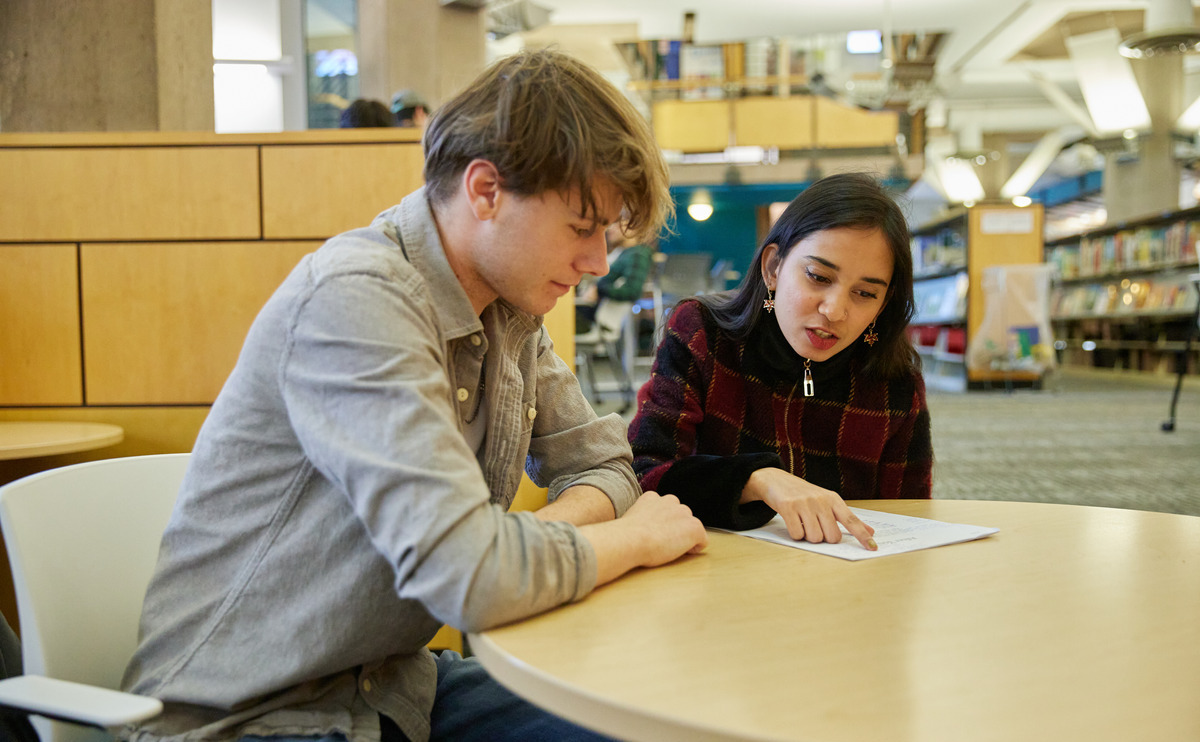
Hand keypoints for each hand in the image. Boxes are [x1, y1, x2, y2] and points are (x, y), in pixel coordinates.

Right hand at [621, 491, 707, 564]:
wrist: (631, 539)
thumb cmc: (626, 536)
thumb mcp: (630, 519)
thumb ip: (641, 518)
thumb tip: (641, 529)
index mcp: (653, 498)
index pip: (665, 509)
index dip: (662, 524)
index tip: (654, 534)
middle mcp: (670, 500)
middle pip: (680, 517)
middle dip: (675, 529)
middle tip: (661, 543)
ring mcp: (684, 513)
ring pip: (690, 528)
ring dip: (683, 538)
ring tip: (668, 548)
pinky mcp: (694, 527)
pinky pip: (702, 541)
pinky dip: (693, 549)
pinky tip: (679, 553)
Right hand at [743, 468, 876, 549]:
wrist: (775, 480)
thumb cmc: (804, 494)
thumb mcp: (827, 501)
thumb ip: (847, 517)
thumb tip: (870, 531)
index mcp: (833, 499)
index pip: (851, 520)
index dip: (862, 535)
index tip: (873, 547)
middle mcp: (821, 500)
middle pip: (832, 536)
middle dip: (824, 538)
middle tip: (815, 527)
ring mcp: (804, 503)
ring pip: (815, 538)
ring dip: (808, 537)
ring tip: (803, 524)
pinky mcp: (788, 507)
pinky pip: (797, 534)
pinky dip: (795, 535)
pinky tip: (793, 523)